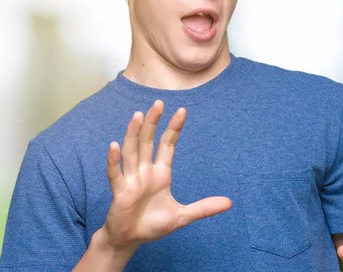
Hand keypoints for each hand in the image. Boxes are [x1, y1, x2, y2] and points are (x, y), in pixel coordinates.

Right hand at [100, 100, 231, 250]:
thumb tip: (229, 203)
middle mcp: (145, 171)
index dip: (174, 129)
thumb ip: (204, 208)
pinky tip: (114, 146)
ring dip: (133, 133)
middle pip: (148, 141)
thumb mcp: (183, 216)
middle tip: (159, 102)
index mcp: (161, 173)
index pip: (167, 145)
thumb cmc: (153, 225)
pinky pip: (115, 174)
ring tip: (138, 115)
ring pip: (132, 151)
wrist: (130, 240)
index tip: (182, 111)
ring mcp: (131, 180)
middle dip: (154, 123)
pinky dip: (113, 161)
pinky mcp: (119, 192)